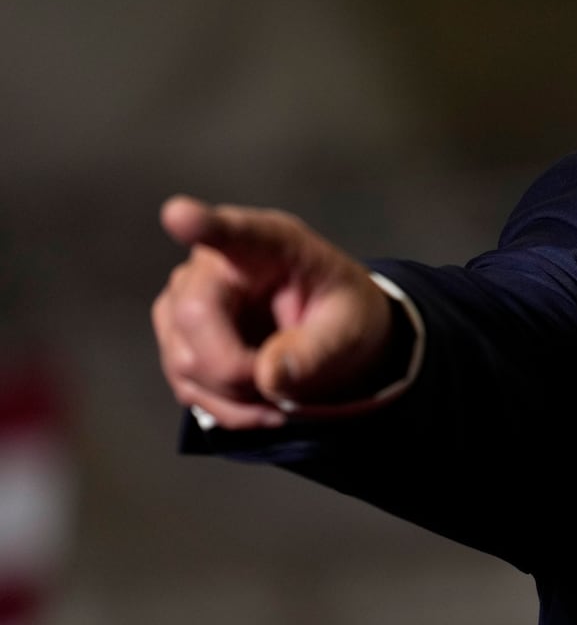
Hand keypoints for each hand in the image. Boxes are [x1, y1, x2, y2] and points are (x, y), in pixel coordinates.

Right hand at [152, 196, 394, 429]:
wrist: (330, 335)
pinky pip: (189, 389)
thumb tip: (270, 379)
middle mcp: (212, 266)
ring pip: (187, 364)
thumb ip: (319, 350)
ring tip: (284, 388)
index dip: (201, 224)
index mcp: (268, 245)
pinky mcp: (176, 341)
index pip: (231, 232)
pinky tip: (263, 400)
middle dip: (240, 369)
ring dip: (240, 396)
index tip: (179, 215)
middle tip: (288, 380)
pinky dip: (230, 409)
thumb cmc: (341, 314)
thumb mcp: (352, 328)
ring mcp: (183, 303)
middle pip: (195, 321)